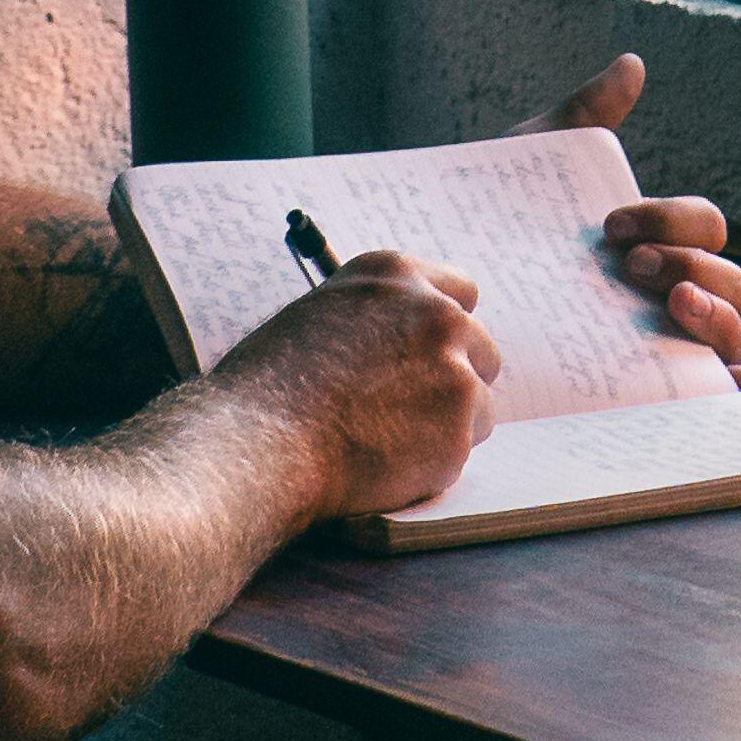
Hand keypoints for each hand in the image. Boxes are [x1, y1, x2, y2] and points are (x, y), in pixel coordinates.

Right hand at [214, 252, 498, 523]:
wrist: (259, 444)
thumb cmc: (269, 388)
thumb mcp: (319, 317)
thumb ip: (373, 319)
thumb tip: (402, 343)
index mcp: (396, 276)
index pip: (461, 292)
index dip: (445, 330)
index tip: (433, 356)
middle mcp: (435, 312)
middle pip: (481, 348)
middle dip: (454, 380)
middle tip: (409, 412)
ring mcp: (454, 369)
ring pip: (480, 404)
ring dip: (447, 425)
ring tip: (384, 441)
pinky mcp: (460, 427)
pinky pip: (463, 450)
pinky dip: (434, 464)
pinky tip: (384, 465)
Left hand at [528, 54, 740, 401]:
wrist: (443, 297)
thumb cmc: (495, 230)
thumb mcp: (533, 163)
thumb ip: (584, 114)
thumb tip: (632, 64)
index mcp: (660, 240)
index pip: (704, 224)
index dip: (673, 218)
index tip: (611, 226)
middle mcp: (674, 294)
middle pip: (730, 280)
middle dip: (694, 265)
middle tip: (634, 267)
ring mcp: (667, 346)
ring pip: (729, 333)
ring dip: (717, 315)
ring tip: (673, 306)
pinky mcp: (648, 394)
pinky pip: (713, 394)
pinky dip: (739, 386)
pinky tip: (737, 381)